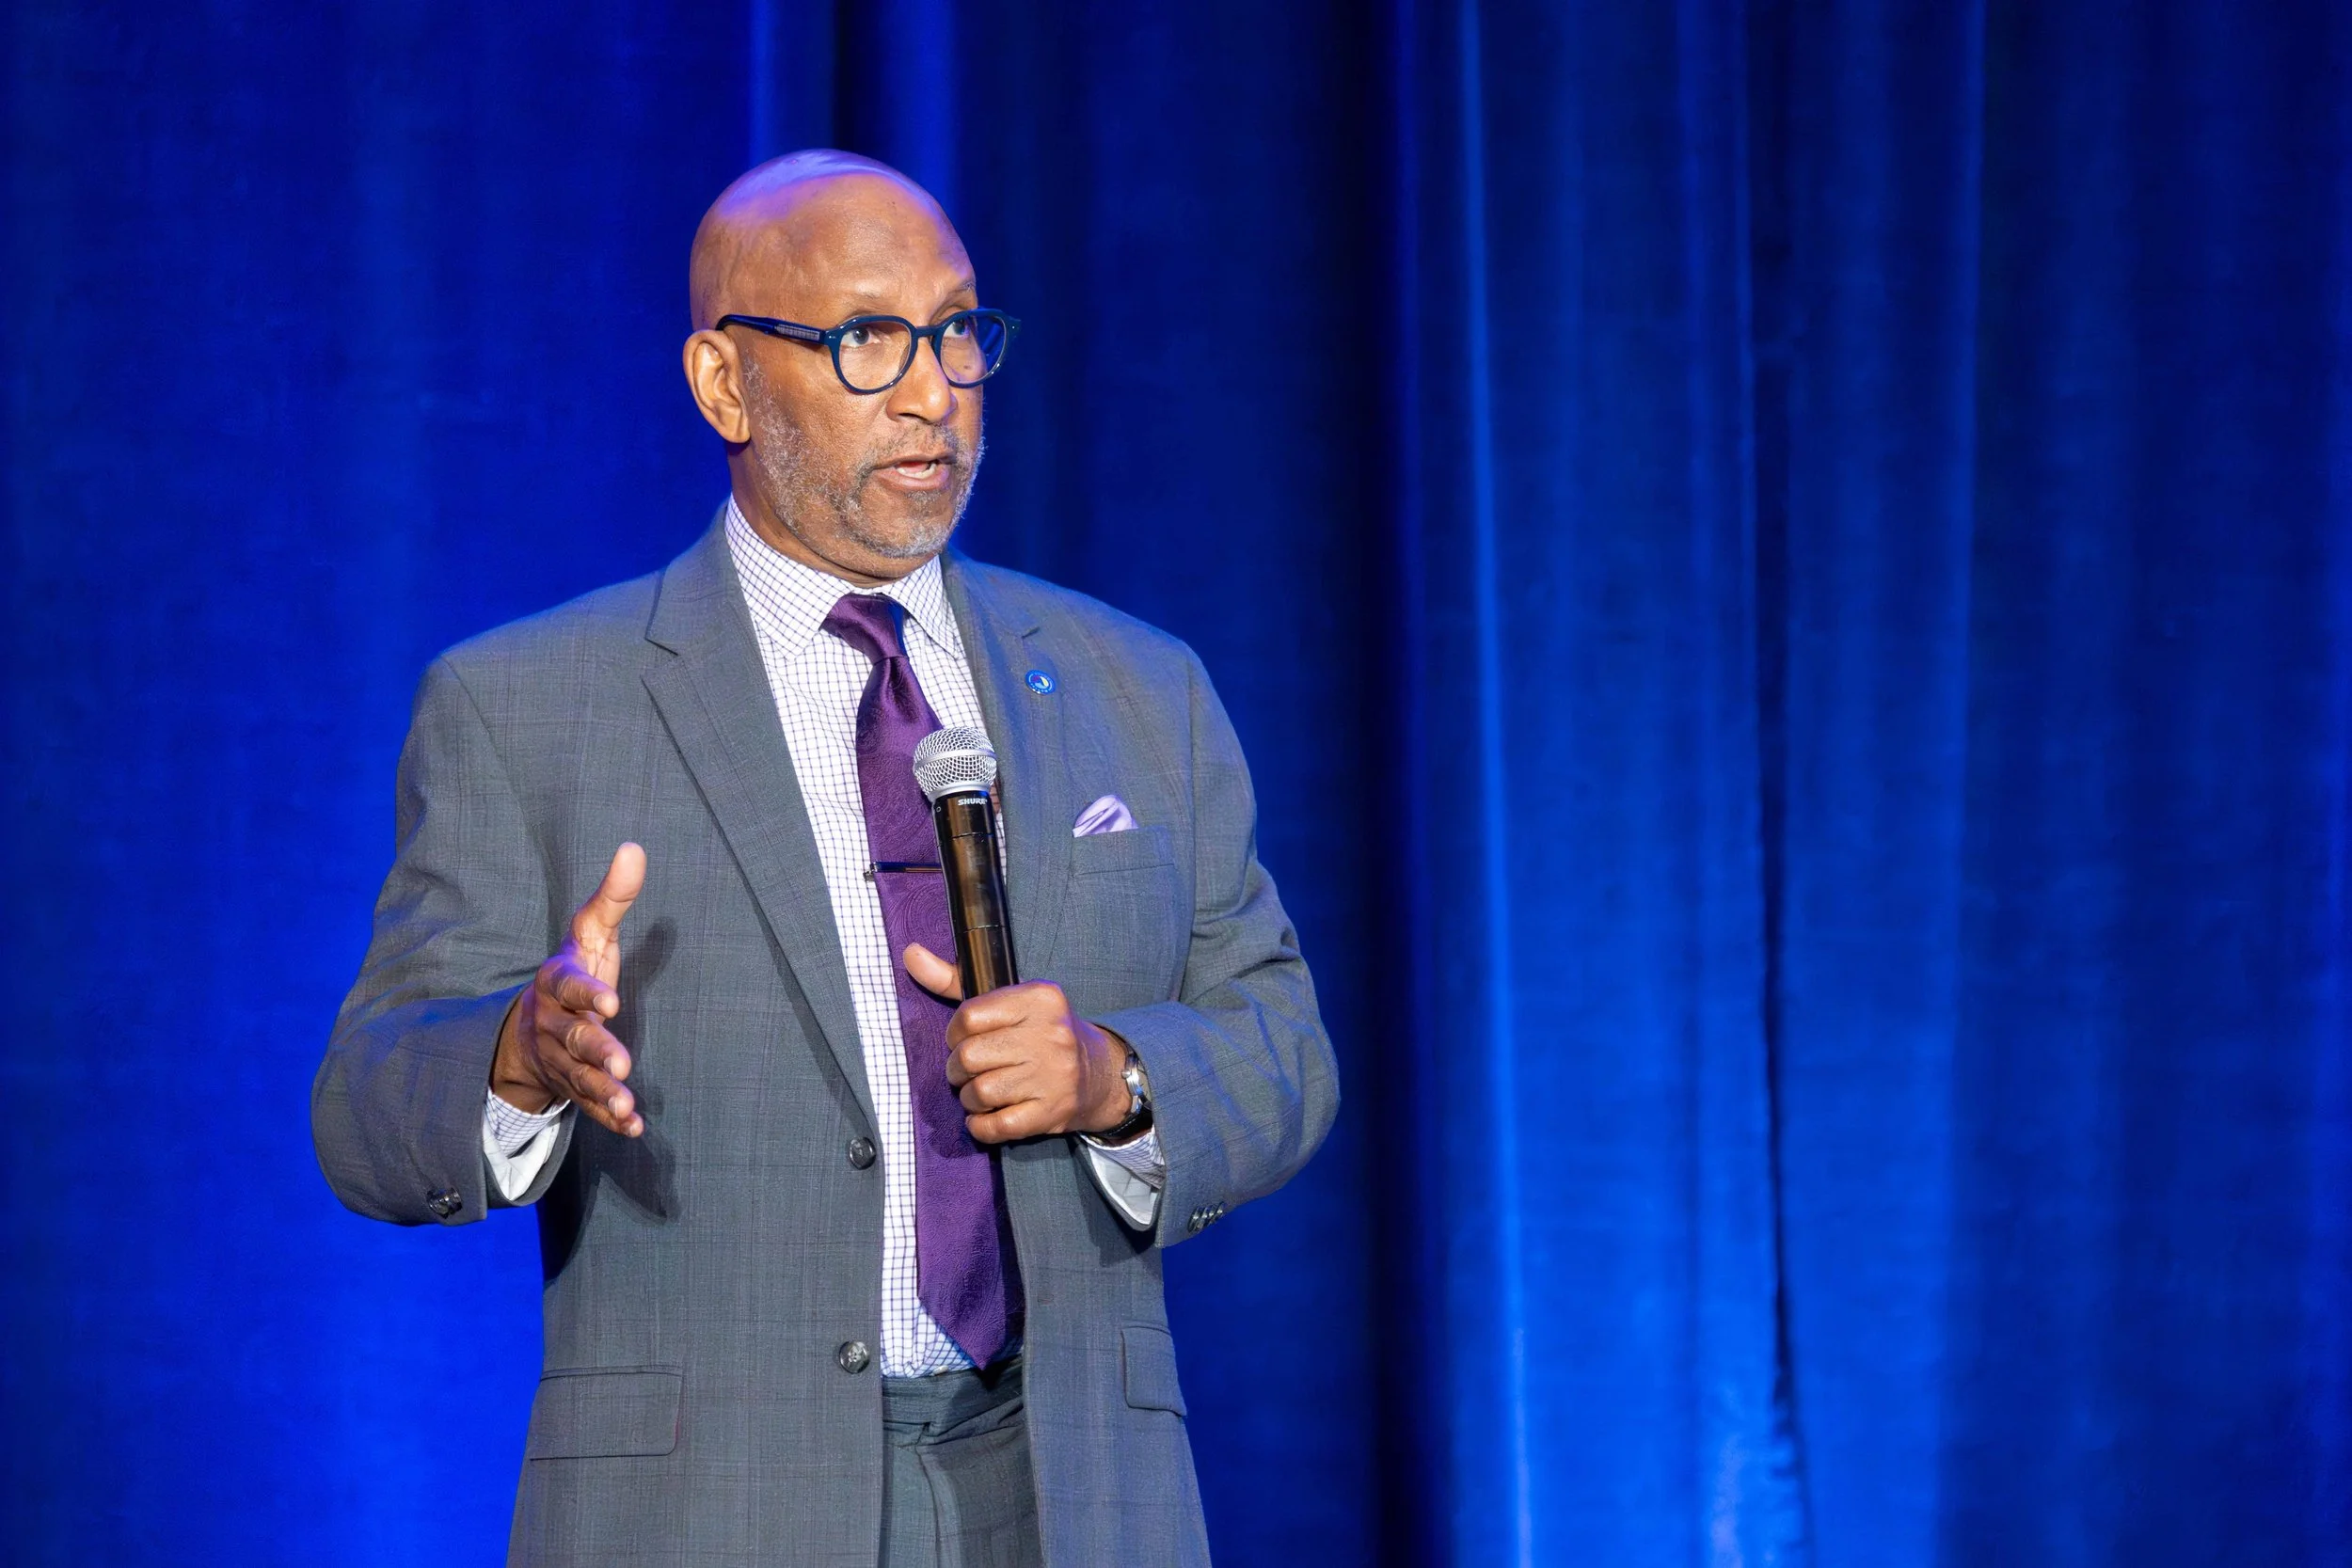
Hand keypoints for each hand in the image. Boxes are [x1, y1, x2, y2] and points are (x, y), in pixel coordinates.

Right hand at [490, 843, 646, 1137]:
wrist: (528, 1032)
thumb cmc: (572, 975)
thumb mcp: (588, 936)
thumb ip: (611, 898)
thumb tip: (634, 848)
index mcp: (557, 984)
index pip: (568, 986)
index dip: (588, 994)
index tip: (614, 1002)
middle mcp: (554, 1025)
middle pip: (574, 1038)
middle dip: (597, 1051)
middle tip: (622, 1063)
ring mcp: (560, 1061)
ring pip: (579, 1078)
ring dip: (603, 1091)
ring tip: (628, 1103)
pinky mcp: (572, 1089)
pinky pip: (589, 1107)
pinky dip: (609, 1117)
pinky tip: (633, 1126)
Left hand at [902, 943, 1131, 1143]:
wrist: (1097, 1073)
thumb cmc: (1039, 1032)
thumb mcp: (1008, 998)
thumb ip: (954, 980)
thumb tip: (911, 954)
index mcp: (1039, 998)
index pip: (969, 1016)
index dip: (954, 1033)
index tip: (963, 1039)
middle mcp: (1050, 1035)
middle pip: (971, 1056)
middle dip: (958, 1069)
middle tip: (968, 1070)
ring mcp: (1054, 1076)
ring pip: (981, 1092)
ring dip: (969, 1098)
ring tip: (979, 1092)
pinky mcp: (1052, 1112)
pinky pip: (998, 1126)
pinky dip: (980, 1126)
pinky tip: (984, 1117)